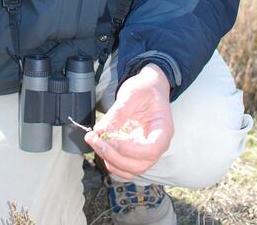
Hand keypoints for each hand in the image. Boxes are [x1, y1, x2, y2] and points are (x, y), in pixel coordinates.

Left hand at [85, 64, 173, 178]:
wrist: (150, 87)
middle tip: (94, 139)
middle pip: (138, 165)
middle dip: (113, 156)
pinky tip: (99, 144)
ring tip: (93, 140)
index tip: (110, 139)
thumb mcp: (132, 94)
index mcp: (163, 130)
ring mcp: (146, 151)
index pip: (151, 150)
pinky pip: (124, 166)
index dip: (130, 150)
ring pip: (129, 169)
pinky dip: (110, 160)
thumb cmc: (145, 88)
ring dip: (109, 159)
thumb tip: (100, 130)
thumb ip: (118, 113)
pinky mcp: (136, 151)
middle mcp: (157, 145)